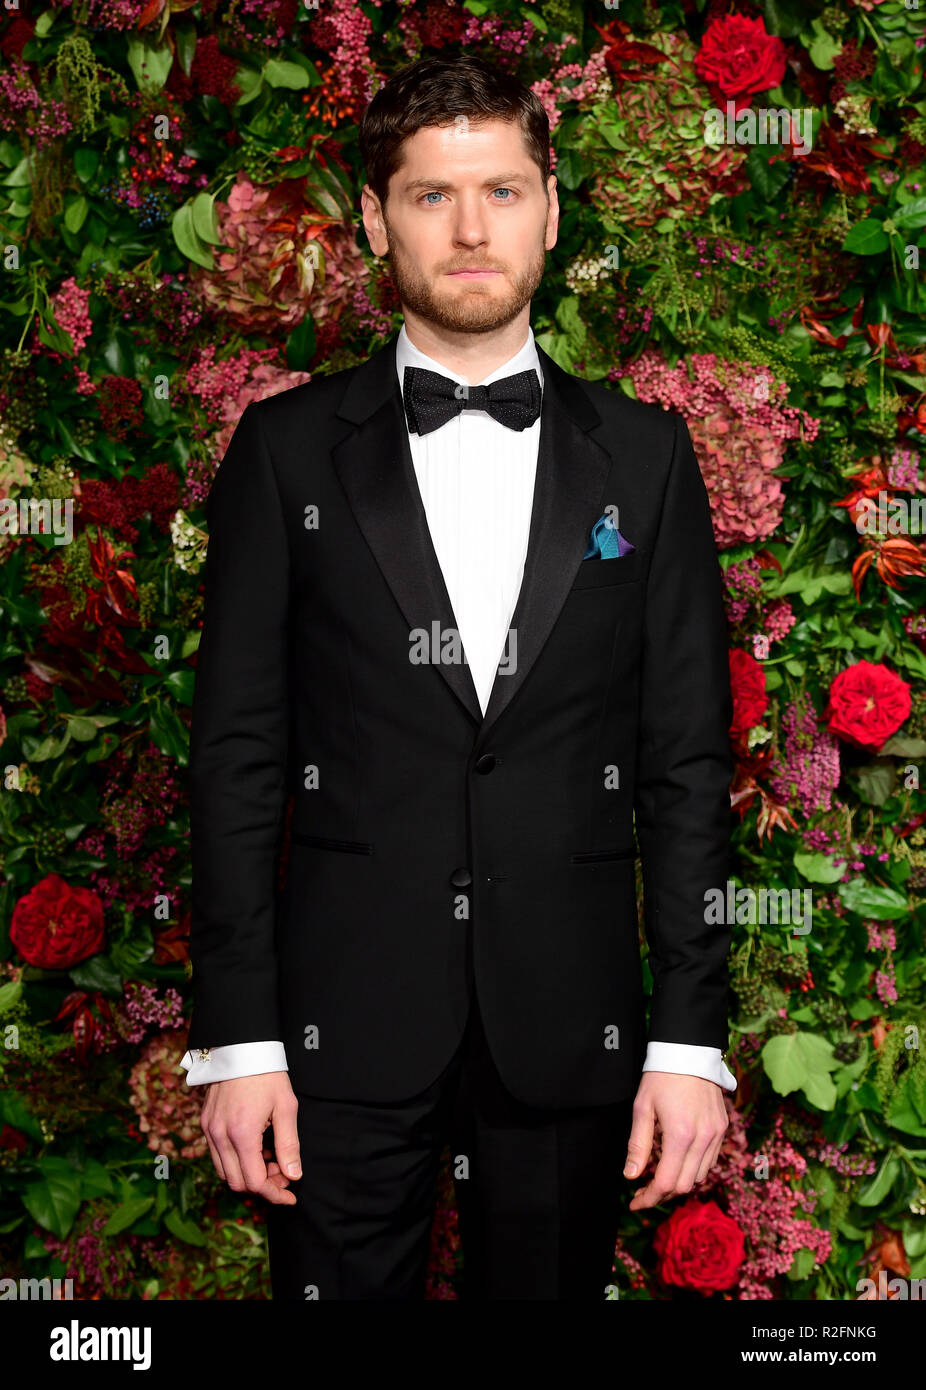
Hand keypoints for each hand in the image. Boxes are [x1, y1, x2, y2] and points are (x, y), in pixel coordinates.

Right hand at [200, 1071, 301, 1205]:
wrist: (241, 1047)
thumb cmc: (267, 1073)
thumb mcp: (286, 1106)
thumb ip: (289, 1144)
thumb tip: (293, 1175)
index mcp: (242, 1134)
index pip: (255, 1182)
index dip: (274, 1194)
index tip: (291, 1195)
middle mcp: (220, 1136)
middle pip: (237, 1183)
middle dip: (263, 1186)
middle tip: (284, 1175)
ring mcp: (209, 1130)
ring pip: (224, 1172)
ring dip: (247, 1175)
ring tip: (271, 1161)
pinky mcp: (206, 1124)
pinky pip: (217, 1156)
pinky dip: (236, 1161)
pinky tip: (255, 1149)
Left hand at [623, 1071, 727, 1210]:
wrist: (689, 1051)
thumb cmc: (661, 1076)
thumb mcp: (642, 1107)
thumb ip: (637, 1144)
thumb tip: (631, 1176)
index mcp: (680, 1134)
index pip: (666, 1182)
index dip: (649, 1198)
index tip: (635, 1202)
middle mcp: (703, 1138)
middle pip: (684, 1185)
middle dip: (662, 1193)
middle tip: (643, 1191)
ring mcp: (716, 1134)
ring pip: (699, 1176)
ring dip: (679, 1182)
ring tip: (659, 1175)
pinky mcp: (722, 1128)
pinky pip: (710, 1161)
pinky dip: (694, 1168)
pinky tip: (678, 1161)